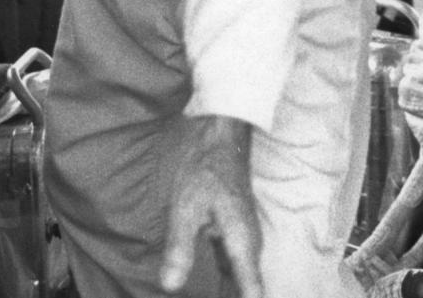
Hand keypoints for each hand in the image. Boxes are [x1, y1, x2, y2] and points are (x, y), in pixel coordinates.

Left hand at [160, 115, 262, 297]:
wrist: (221, 140)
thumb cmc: (205, 170)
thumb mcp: (186, 207)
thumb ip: (180, 247)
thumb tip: (170, 286)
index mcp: (242, 241)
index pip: (251, 289)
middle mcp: (249, 244)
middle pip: (248, 287)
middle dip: (234, 297)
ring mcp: (244, 239)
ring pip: (241, 279)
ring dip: (230, 292)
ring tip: (210, 295)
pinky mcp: (236, 235)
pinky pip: (235, 268)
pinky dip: (226, 282)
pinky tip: (211, 289)